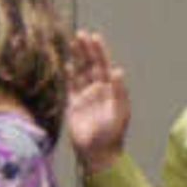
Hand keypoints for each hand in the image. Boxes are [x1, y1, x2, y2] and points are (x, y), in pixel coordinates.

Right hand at [62, 31, 130, 171]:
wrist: (97, 153)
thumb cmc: (112, 134)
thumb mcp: (120, 112)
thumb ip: (119, 91)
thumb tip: (118, 70)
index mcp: (111, 89)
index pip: (104, 65)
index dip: (99, 51)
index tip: (94, 37)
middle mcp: (98, 90)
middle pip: (91, 65)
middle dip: (86, 49)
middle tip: (79, 34)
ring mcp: (85, 97)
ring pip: (80, 72)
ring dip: (77, 58)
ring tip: (72, 43)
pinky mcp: (74, 106)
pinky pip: (70, 86)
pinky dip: (68, 75)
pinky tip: (67, 64)